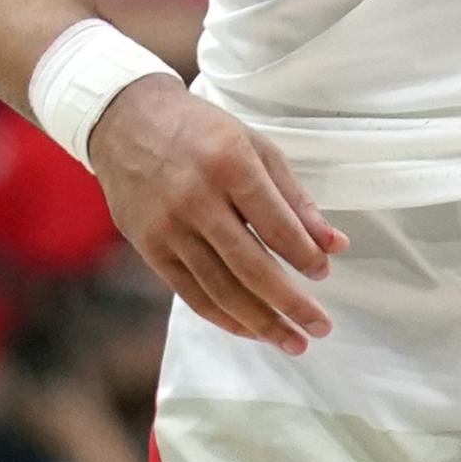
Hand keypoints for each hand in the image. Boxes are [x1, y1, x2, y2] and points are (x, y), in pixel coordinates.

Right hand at [90, 75, 347, 354]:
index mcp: (230, 165)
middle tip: (321, 327)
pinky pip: (191, 294)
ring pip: (221, 289)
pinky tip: (251, 329)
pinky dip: (224, 317)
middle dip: (291, 303)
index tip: (324, 273)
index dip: (305, 256)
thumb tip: (334, 243)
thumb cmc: (200, 130)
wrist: (126, 120)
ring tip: (292, 341)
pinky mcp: (150, 249)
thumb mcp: (254, 146)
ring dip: (261, 322)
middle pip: (251, 266)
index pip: (276, 226)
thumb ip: (294, 197)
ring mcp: (170, 228)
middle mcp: (198, 200)